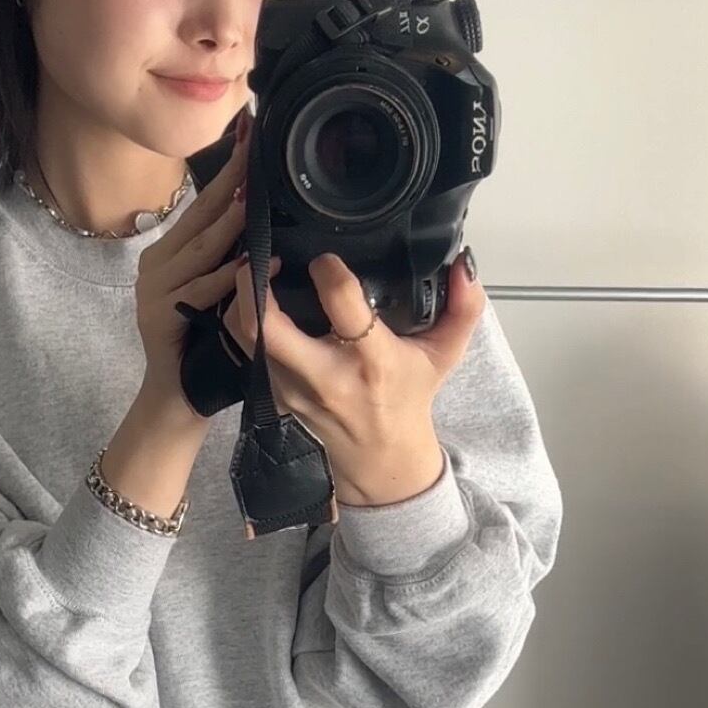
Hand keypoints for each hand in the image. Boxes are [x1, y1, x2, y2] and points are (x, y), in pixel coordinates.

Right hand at [133, 109, 276, 422]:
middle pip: (200, 214)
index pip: (205, 201)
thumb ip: (233, 255)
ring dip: (229, 223)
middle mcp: (159, 263)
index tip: (250, 132)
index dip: (229, 168)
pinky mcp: (160, 316)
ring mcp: (156, 289)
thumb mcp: (221, 289)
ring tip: (254, 199)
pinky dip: (230, 279)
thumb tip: (266, 215)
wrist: (176, 396)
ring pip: (201, 250)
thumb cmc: (206, 342)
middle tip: (255, 146)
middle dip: (229, 178)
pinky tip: (256, 266)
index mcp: (173, 251)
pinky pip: (200, 292)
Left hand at [221, 247, 485, 502]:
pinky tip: (257, 293)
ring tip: (256, 265)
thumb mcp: (445, 355)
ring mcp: (291, 387)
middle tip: (263, 250)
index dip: (329, 272)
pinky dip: (245, 316)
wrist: (379, 457)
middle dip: (255, 281)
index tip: (327, 258)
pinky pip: (246, 346)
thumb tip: (462, 265)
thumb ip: (464, 308)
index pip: (342, 306)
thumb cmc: (410, 397)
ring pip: (246, 334)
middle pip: (267, 324)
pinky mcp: (273, 393)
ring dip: (242, 295)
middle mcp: (325, 376)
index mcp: (371, 361)